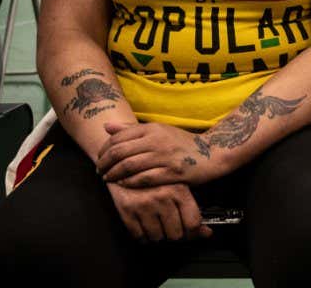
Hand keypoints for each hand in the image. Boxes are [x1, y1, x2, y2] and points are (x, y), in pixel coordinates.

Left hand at [97, 122, 221, 187]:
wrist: (211, 153)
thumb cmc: (182, 143)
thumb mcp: (158, 130)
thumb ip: (132, 129)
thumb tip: (106, 126)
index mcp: (153, 128)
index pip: (119, 137)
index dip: (104, 149)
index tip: (99, 157)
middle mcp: (157, 140)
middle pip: (120, 151)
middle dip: (104, 163)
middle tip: (99, 170)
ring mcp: (165, 156)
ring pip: (129, 166)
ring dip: (114, 174)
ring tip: (107, 179)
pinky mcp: (172, 172)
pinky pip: (144, 178)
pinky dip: (130, 182)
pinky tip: (123, 184)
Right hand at [106, 181, 211, 241]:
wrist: (125, 165)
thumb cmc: (155, 177)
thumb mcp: (178, 187)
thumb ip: (193, 211)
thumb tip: (206, 233)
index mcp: (179, 189)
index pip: (193, 223)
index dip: (193, 233)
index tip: (190, 233)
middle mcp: (162, 196)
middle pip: (176, 234)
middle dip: (174, 234)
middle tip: (172, 227)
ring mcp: (144, 204)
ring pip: (157, 238)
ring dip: (158, 235)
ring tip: (157, 223)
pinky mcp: (127, 210)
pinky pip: (139, 237)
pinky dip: (144, 236)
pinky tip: (145, 224)